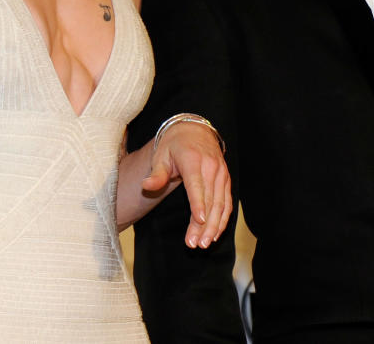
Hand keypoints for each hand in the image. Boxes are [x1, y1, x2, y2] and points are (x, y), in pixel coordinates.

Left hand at [142, 122, 231, 247]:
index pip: (197, 184)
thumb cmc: (174, 145)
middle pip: (210, 199)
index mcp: (193, 159)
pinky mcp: (226, 180)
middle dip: (203, 224)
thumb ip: (156, 173)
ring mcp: (221, 173)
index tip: (199, 221)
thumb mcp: (161, 154)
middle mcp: (211, 166)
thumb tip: (146, 186)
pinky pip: (227, 202)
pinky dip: (223, 219)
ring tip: (203, 244)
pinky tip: (215, 234)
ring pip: (221, 204)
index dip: (198, 203)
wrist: (195, 130)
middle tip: (194, 244)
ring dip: (214, 226)